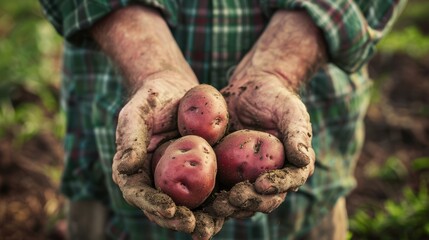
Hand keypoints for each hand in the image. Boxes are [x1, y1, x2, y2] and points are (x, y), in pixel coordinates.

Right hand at [111, 71, 223, 238]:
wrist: (175, 88)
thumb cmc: (151, 99)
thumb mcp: (137, 114)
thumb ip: (130, 140)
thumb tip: (124, 168)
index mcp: (134, 171)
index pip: (139, 194)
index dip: (153, 205)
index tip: (170, 210)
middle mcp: (155, 181)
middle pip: (164, 208)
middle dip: (179, 221)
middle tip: (196, 227)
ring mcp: (177, 179)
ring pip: (187, 206)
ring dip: (200, 219)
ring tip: (213, 226)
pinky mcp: (199, 173)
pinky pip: (207, 191)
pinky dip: (217, 202)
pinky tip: (231, 208)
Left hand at [208, 73, 314, 216]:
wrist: (248, 89)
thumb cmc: (275, 97)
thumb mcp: (290, 110)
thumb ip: (297, 133)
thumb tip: (303, 159)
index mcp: (291, 167)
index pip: (288, 182)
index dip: (277, 186)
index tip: (261, 184)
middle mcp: (271, 178)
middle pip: (264, 199)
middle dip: (250, 202)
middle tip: (234, 198)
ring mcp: (246, 178)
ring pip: (241, 201)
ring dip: (229, 207)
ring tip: (215, 204)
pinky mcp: (225, 174)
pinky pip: (218, 189)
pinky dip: (209, 197)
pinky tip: (199, 200)